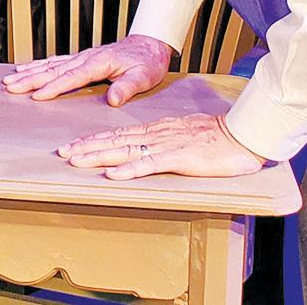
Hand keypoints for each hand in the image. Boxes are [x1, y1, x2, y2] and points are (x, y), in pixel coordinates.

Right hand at [1, 34, 172, 104]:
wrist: (150, 44)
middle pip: (54, 70)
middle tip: (11, 87)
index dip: (53, 87)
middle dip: (31, 79)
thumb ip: (127, 87)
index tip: (37, 96)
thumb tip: (113, 99)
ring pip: (51, 65)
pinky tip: (27, 68)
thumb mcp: (144, 77)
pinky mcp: (81, 58)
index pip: (72, 77)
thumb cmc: (147, 61)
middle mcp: (86, 58)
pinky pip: (55, 61)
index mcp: (99, 63)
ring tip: (11, 78)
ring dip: (30, 72)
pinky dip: (39, 65)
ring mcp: (82, 57)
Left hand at [58, 114, 264, 178]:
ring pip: (125, 150)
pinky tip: (113, 175)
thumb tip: (145, 148)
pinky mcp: (180, 158)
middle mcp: (156, 135)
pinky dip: (130, 170)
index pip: (118, 134)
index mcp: (156, 130)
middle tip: (62, 154)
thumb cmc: (217, 137)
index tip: (73, 146)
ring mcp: (166, 146)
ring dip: (98, 156)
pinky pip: (150, 164)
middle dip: (87, 147)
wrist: (244, 134)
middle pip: (114, 141)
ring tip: (76, 161)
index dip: (94, 140)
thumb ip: (163, 140)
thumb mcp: (184, 135)